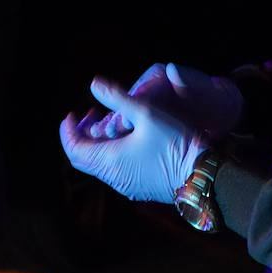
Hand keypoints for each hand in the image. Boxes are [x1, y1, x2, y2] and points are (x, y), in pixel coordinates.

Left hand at [60, 76, 208, 203]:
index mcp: (109, 162)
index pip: (73, 149)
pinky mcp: (140, 188)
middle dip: (80, 135)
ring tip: (108, 121)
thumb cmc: (176, 142)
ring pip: (99, 165)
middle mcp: (114, 178)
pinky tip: (126, 138)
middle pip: (83, 158)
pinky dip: (110, 153)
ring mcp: (127, 186)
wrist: (204, 176)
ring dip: (97, 143)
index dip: (67, 130)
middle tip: (89, 114)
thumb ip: (118, 98)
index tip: (72, 113)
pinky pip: (114, 171)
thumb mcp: (146, 112)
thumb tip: (94, 84)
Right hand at [101, 62, 242, 138]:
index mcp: (158, 75)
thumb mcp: (204, 92)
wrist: (219, 113)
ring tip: (106, 139)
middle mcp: (149, 85)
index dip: (132, 106)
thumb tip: (172, 69)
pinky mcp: (146, 116)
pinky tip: (115, 145)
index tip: (126, 120)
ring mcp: (147, 101)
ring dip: (116, 126)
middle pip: (130, 103)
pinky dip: (124, 133)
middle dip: (119, 118)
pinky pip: (133, 124)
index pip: (142, 91)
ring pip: (128, 114)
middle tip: (109, 132)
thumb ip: (187, 82)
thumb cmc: (212, 101)